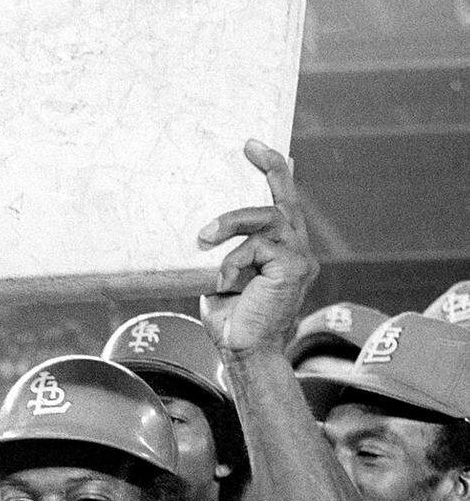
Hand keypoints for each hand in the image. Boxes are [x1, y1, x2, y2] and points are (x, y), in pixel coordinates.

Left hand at [197, 139, 318, 354]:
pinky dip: (234, 260)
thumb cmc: (232, 323)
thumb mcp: (220, 278)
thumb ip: (223, 254)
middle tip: (249, 146)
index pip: (279, 205)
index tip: (254, 147)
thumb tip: (201, 231)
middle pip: (286, 198)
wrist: (243, 354)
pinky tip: (223, 281)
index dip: (273, 173)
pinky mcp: (295, 267)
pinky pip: (259, 246)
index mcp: (280, 251)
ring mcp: (299, 257)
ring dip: (231, 222)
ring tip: (204, 238)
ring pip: (267, 218)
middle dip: (270, 168)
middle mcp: (296, 250)